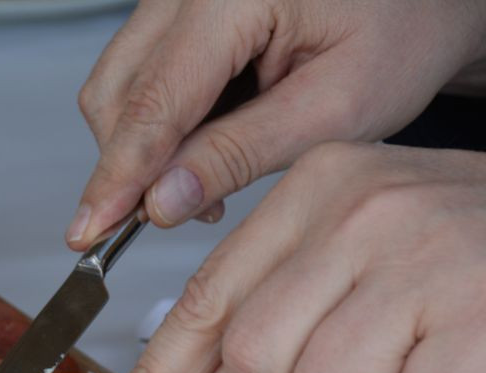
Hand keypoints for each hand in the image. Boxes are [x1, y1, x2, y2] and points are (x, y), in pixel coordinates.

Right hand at [66, 0, 485, 247]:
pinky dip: (161, 122)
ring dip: (146, 147)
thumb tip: (161, 200)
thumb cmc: (404, 28)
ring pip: (117, 86)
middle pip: (116, 93)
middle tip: (179, 212)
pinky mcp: (178, 9)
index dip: (119, 176)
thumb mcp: (336, 107)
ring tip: (210, 175)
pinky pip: (139, 74)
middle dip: (133, 165)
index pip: (152, 102)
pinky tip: (210, 137)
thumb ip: (241, 154)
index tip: (91, 229)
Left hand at [86, 142, 485, 372]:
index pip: (205, 297)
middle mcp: (361, 212)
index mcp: (318, 188)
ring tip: (402, 368)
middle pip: (250, 355)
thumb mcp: (356, 246)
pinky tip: (453, 363)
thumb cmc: (462, 252)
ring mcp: (420, 258)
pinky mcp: (473, 314)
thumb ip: (275, 300)